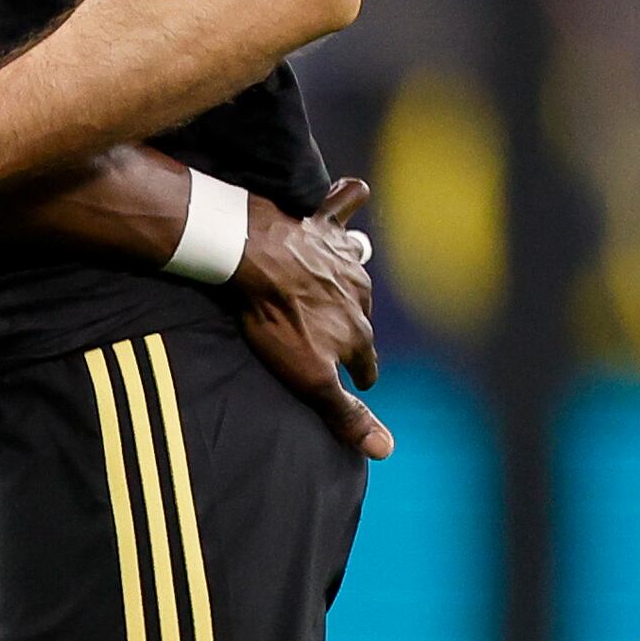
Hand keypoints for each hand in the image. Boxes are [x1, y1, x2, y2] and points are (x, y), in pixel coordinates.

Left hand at [234, 176, 391, 460]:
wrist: (253, 258)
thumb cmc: (276, 321)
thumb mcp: (309, 378)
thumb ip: (346, 413)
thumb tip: (386, 450)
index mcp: (357, 333)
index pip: (366, 363)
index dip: (363, 375)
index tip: (362, 381)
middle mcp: (359, 295)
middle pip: (360, 317)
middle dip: (353, 327)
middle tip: (338, 332)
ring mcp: (342, 258)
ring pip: (356, 268)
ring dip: (353, 276)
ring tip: (342, 282)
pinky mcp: (321, 226)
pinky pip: (342, 205)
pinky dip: (349, 200)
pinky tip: (353, 190)